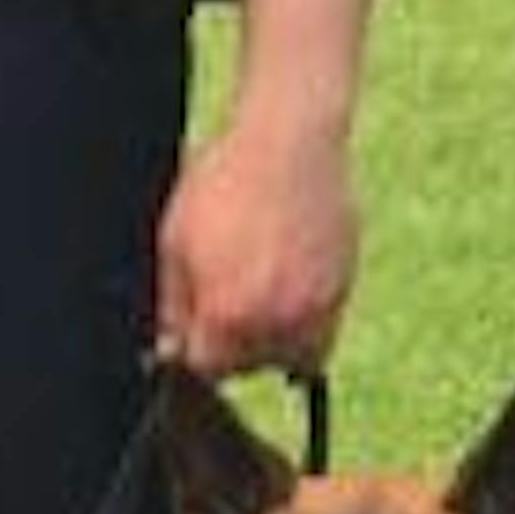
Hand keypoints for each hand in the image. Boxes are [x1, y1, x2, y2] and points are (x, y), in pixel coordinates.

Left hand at [153, 114, 357, 379]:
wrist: (288, 144)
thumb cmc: (225, 184)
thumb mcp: (176, 243)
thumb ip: (174, 305)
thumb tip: (171, 348)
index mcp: (229, 314)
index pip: (207, 370)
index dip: (194, 349)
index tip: (193, 328)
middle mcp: (277, 323)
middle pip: (248, 367)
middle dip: (230, 343)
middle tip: (223, 294)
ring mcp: (316, 309)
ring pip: (291, 357)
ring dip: (270, 341)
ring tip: (255, 291)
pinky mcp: (342, 291)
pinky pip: (322, 334)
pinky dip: (303, 324)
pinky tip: (284, 286)